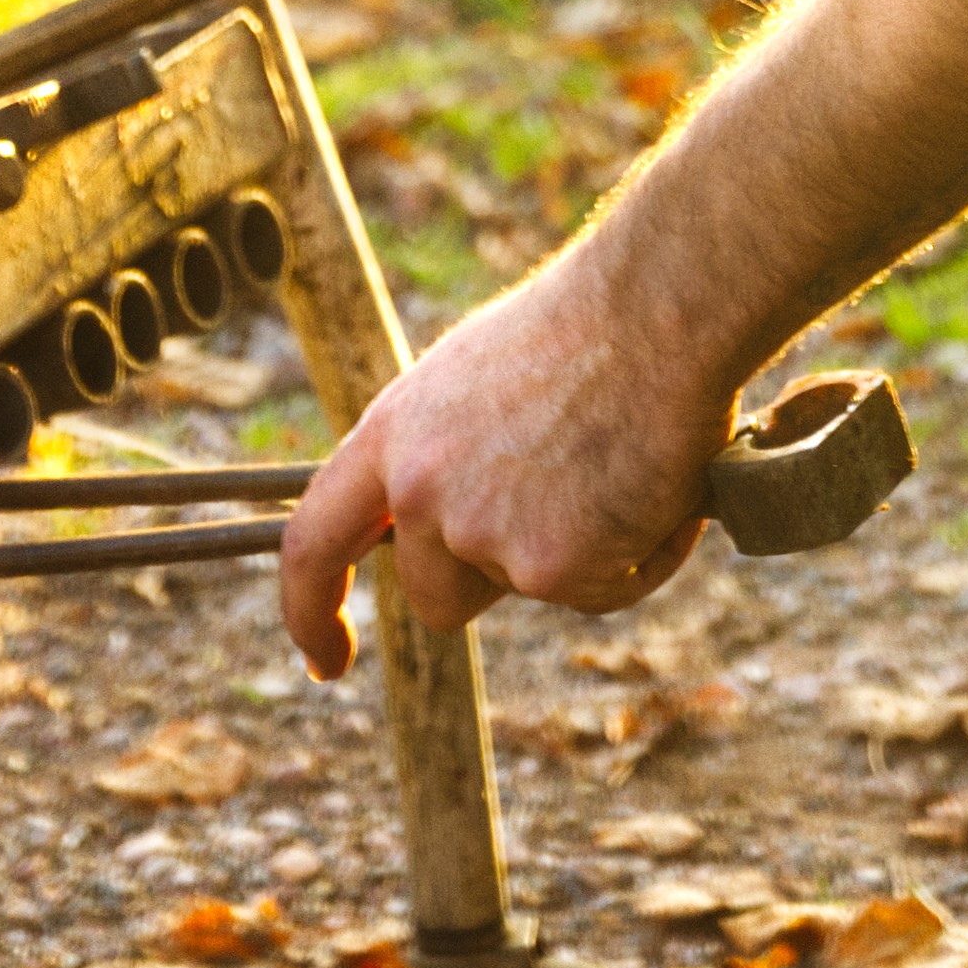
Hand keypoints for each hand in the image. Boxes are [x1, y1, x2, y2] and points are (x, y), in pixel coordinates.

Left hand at [277, 250, 727, 681]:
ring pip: (532, 592)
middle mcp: (420, 490)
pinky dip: (642, 554)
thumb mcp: (471, 382)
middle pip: (435, 597)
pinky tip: (658, 482)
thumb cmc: (586, 326)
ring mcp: (481, 533)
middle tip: (564, 511)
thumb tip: (447, 522)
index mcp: (393, 436)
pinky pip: (605, 591)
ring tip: (620, 467)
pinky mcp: (551, 567)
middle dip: (492, 580)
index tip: (324, 661)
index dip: (309, 612)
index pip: (314, 544)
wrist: (659, 306)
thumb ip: (440, 456)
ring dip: (578, 559)